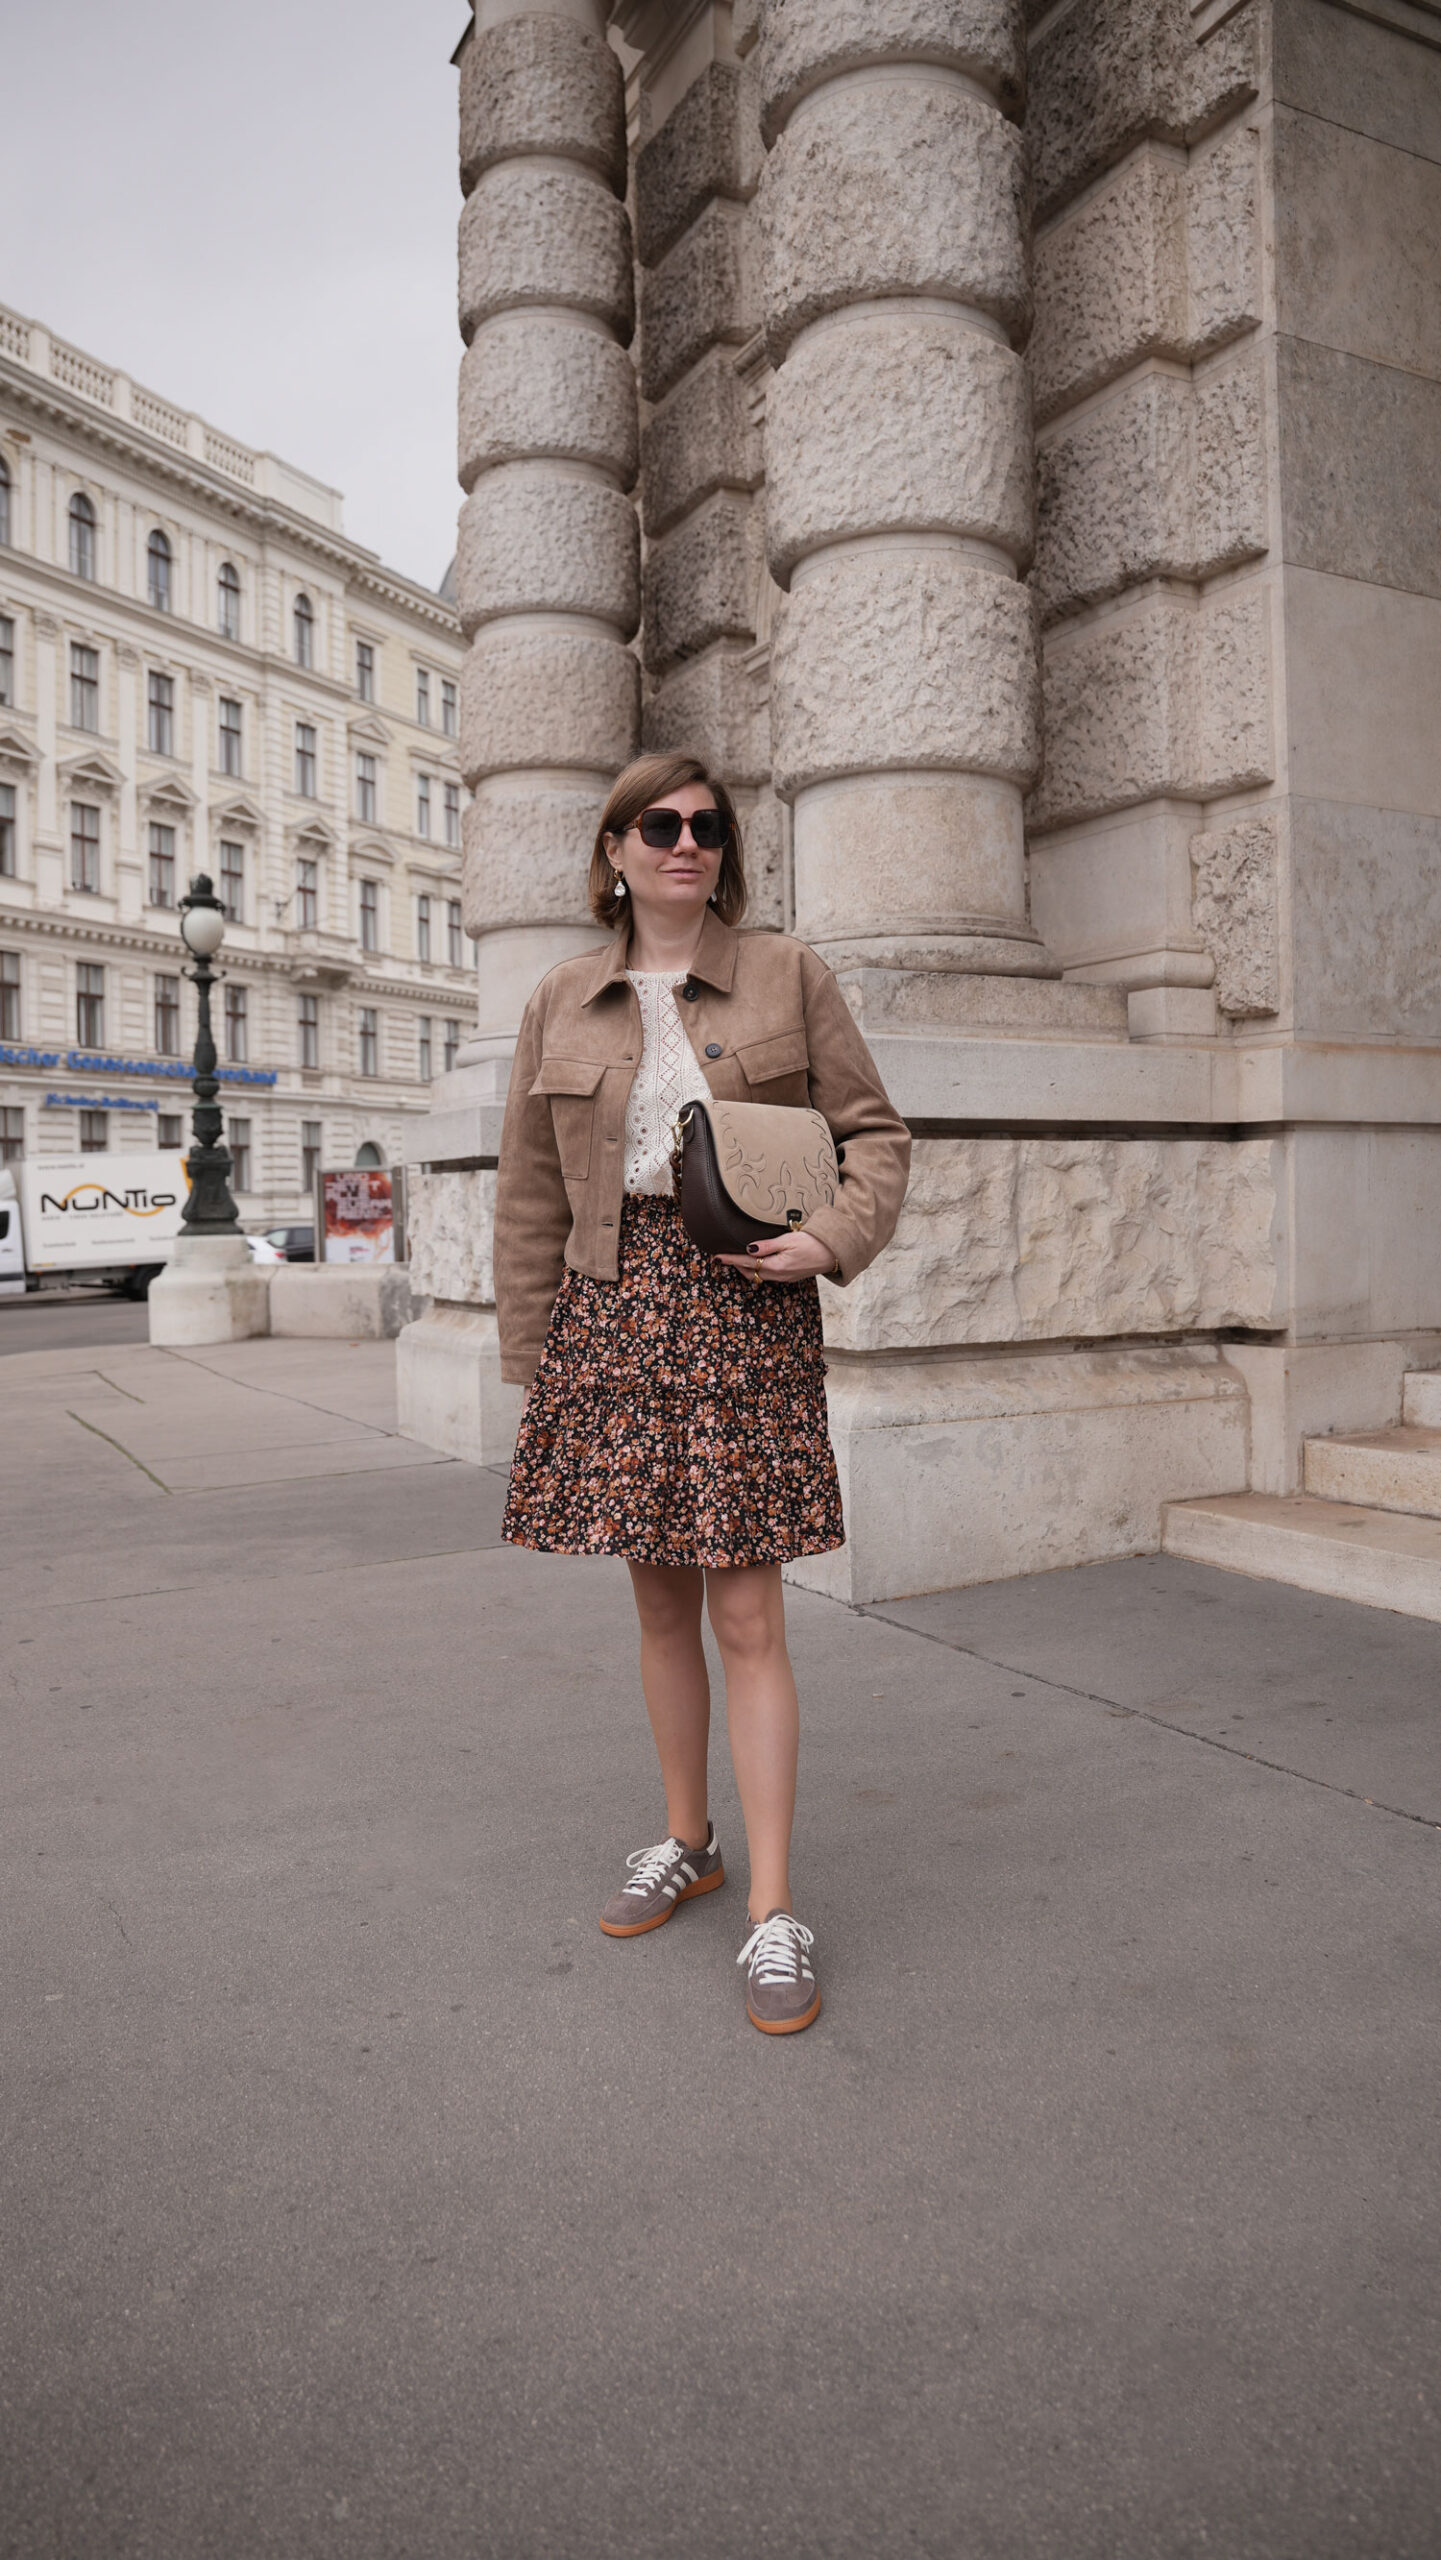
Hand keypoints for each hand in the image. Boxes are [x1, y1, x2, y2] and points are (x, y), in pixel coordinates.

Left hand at [716, 1230, 837, 1282]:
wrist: (834, 1253)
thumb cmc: (813, 1243)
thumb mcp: (789, 1240)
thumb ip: (767, 1246)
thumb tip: (749, 1249)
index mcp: (776, 1266)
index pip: (747, 1263)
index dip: (730, 1259)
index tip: (716, 1257)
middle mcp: (779, 1275)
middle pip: (750, 1273)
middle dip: (735, 1266)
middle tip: (723, 1257)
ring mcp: (785, 1278)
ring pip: (759, 1276)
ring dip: (746, 1269)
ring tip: (736, 1259)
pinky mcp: (790, 1276)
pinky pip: (768, 1275)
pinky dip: (758, 1270)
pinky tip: (757, 1263)